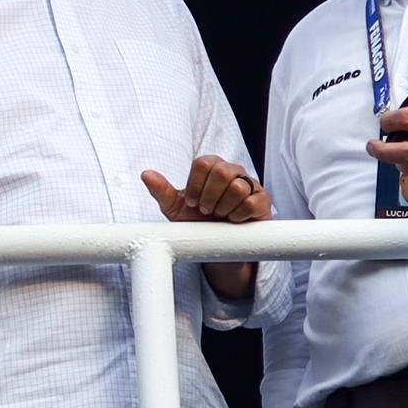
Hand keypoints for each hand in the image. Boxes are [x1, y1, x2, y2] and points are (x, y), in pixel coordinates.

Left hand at [142, 153, 269, 223]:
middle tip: (206, 211)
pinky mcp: (263, 201)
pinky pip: (252, 202)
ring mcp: (250, 184)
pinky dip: (238, 215)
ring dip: (223, 208)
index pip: (203, 162)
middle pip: (222, 171)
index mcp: (211, 166)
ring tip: (219, 216)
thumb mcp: (176, 208)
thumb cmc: (197, 221)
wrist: (218, 244)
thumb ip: (162, 191)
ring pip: (238, 187)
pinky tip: (233, 221)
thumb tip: (145, 174)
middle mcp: (233, 170)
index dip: (195, 186)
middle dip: (209, 197)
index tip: (192, 202)